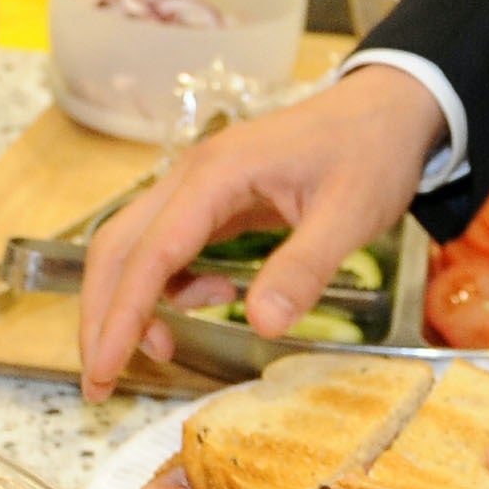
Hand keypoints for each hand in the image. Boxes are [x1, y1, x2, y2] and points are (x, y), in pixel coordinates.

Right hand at [74, 67, 445, 397]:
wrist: (389, 108)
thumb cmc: (370, 153)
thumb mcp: (350, 215)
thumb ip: (304, 267)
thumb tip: (262, 326)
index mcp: (217, 174)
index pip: (151, 253)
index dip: (123, 315)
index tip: (104, 370)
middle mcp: (192, 176)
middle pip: (119, 247)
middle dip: (102, 314)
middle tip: (99, 380)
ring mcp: (199, 186)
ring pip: (136, 247)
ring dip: (132, 302)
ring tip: (162, 349)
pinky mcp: (214, 200)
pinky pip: (169, 246)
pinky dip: (170, 285)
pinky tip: (209, 301)